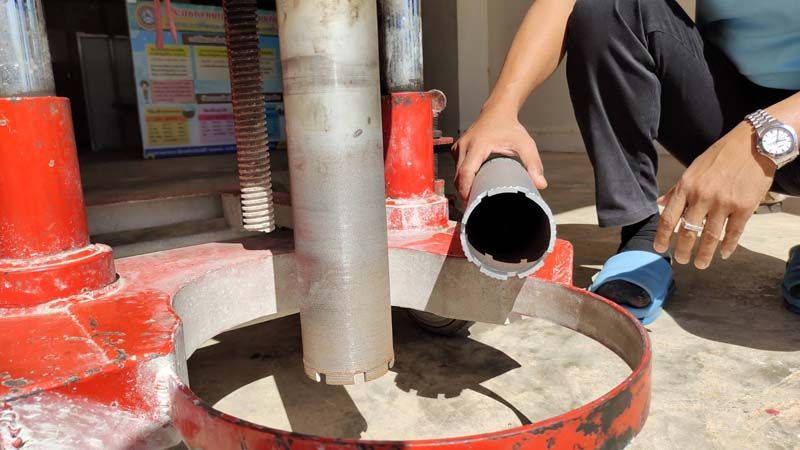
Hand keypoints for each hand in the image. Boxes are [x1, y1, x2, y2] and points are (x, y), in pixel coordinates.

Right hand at [452, 106, 546, 200]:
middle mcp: (464, 146)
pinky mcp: (457, 150)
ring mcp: (459, 148)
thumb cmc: (509, 127)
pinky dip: (462, 178)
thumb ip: (533, 164)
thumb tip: (541, 184)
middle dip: (464, 192)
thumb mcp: (525, 144)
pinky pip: (456, 168)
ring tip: (474, 197)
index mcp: (478, 146)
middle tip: (475, 206)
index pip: (466, 171)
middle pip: (458, 176)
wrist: (497, 111)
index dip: (466, 188)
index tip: (470, 201)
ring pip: (456, 173)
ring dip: (463, 186)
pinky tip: (472, 185)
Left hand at [654, 122, 775, 268]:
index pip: (669, 218)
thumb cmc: (721, 155)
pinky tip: (723, 253)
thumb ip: (677, 188)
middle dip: (683, 250)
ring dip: (704, 253)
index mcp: (687, 186)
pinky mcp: (745, 207)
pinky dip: (728, 246)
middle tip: (681, 260)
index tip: (660, 249)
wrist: (754, 144)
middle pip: (688, 231)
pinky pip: (734, 232)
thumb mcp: (693, 168)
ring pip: (710, 236)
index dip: (662, 236)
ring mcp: (724, 203)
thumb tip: (660, 203)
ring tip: (701, 264)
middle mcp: (703, 196)